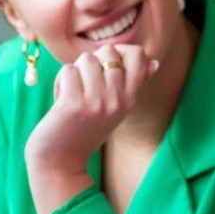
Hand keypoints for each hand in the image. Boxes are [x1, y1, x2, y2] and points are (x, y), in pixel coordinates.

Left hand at [22, 45, 158, 213]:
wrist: (61, 162)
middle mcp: (118, 100)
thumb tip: (154, 63)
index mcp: (130, 99)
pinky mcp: (74, 103)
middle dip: (92, 61)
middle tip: (85, 83)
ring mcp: (97, 102)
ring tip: (73, 93)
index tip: (106, 65)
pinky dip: (60, 82)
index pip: (139, 55)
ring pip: (86, 59)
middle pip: (109, 51)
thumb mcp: (115, 110)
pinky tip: (61, 100)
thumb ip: (133, 85)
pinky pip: (67, 70)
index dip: (120, 51)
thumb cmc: (85, 131)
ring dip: (74, 72)